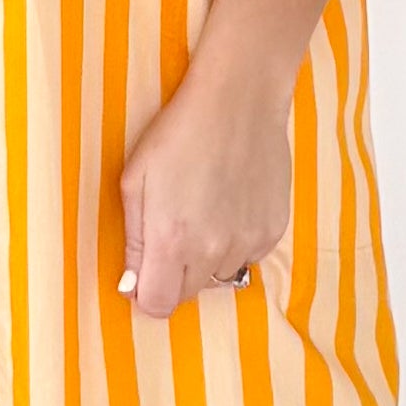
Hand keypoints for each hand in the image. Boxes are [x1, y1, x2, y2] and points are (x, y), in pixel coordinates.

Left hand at [115, 52, 291, 315]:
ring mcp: (248, 242)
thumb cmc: (178, 133)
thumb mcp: (135, 182)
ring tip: (204, 212)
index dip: (145, 292)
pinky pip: (247, 256)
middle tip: (172, 231)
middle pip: (187, 295)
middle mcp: (213, 251)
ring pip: (219, 277)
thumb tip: (132, 287)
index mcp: (172, 240)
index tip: (144, 270)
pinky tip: (229, 205)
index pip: (157, 305)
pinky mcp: (273, 230)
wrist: (238, 99)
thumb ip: (133, 241)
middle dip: (173, 275)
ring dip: (206, 259)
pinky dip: (235, 243)